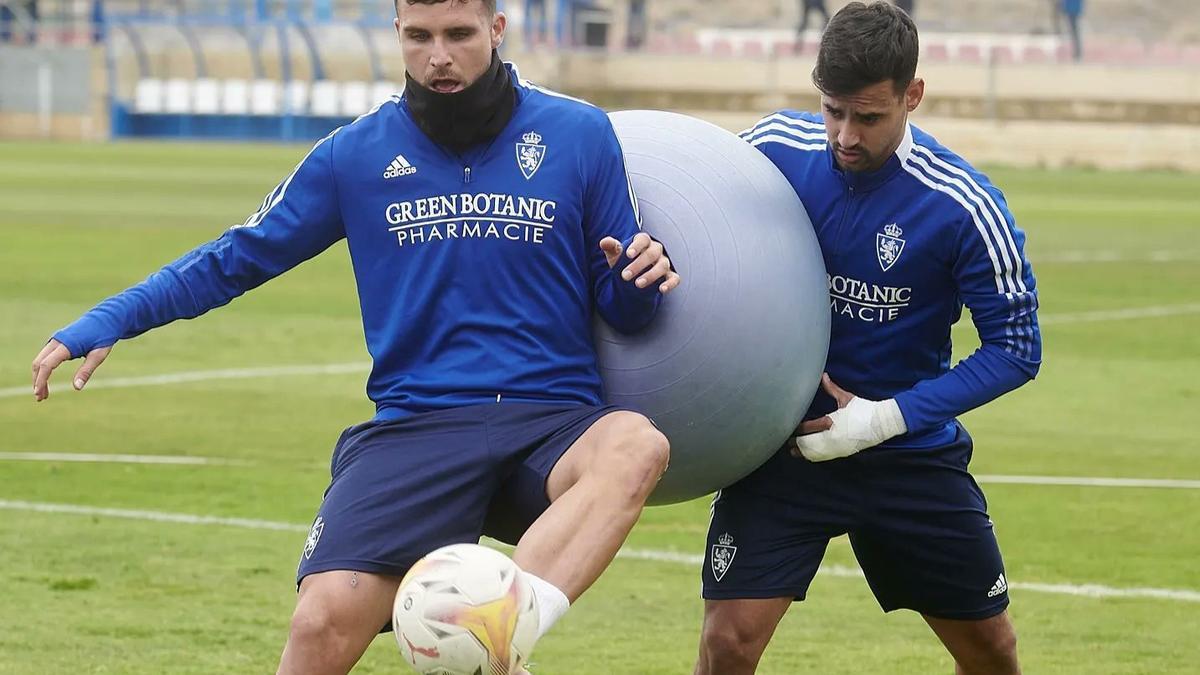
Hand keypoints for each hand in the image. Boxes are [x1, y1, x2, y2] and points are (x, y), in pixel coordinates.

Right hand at [31, 339, 111, 401]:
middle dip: (37, 381)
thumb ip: (87, 370)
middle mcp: (57, 341)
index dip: (41, 380)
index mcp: (66, 345)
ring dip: (39, 376)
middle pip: (39, 363)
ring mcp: (56, 340)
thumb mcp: (98, 355)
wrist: (105, 319)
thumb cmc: (103, 337)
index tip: (39, 394)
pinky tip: (46, 380)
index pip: (46, 365)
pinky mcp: (58, 342)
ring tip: (43, 394)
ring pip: (40, 360)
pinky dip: (44, 369)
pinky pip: (45, 357)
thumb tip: (76, 388)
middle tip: (41, 398)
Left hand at [598, 232, 680, 293]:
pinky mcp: (670, 276)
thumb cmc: (624, 262)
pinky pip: (674, 278)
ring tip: (638, 284)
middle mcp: (656, 250)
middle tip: (625, 276)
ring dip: (651, 275)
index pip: (643, 239)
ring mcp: (664, 263)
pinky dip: (670, 283)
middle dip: (638, 265)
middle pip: (652, 253)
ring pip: (662, 265)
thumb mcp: (615, 255)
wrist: (632, 277)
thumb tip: (604, 242)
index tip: (628, 254)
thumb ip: (611, 247)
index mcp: (644, 242)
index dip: (637, 246)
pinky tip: (662, 289)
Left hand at [790, 373, 906, 461]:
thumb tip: (822, 375)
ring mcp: (837, 447)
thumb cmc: (864, 409)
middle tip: (786, 440)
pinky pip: (824, 457)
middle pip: (808, 443)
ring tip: (792, 450)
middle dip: (797, 442)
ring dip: (803, 452)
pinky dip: (814, 456)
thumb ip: (831, 388)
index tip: (789, 427)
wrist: (881, 423)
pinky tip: (807, 456)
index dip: (797, 428)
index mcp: (831, 422)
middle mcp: (832, 437)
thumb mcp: (846, 398)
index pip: (808, 427)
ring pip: (815, 453)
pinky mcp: (842, 453)